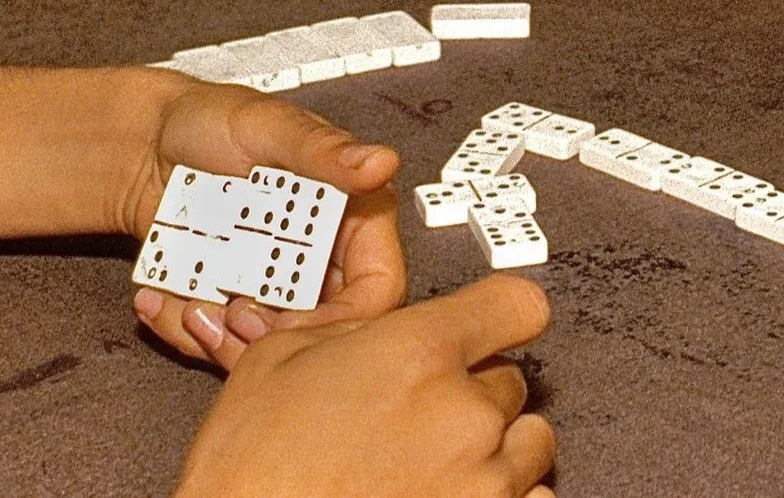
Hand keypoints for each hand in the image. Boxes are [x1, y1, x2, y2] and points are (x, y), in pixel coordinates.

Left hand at [126, 82, 406, 369]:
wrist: (145, 142)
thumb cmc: (214, 119)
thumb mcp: (271, 126)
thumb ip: (326, 151)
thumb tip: (382, 163)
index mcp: (351, 216)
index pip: (377, 287)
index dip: (345, 318)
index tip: (293, 323)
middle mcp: (319, 258)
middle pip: (324, 333)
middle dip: (275, 339)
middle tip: (233, 317)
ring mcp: (271, 285)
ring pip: (268, 347)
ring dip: (225, 343)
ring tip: (189, 306)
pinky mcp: (227, 300)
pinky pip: (216, 338)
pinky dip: (184, 329)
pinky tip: (156, 296)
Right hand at [171, 275, 555, 497]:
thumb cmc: (249, 472)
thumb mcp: (279, 361)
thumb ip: (355, 330)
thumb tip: (382, 329)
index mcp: (420, 353)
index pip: (517, 304)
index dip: (500, 312)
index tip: (490, 323)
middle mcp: (463, 414)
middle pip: (512, 379)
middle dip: (472, 390)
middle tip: (421, 411)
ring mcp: (481, 480)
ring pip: (531, 441)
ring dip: (493, 446)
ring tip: (437, 459)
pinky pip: (533, 497)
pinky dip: (505, 495)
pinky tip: (458, 491)